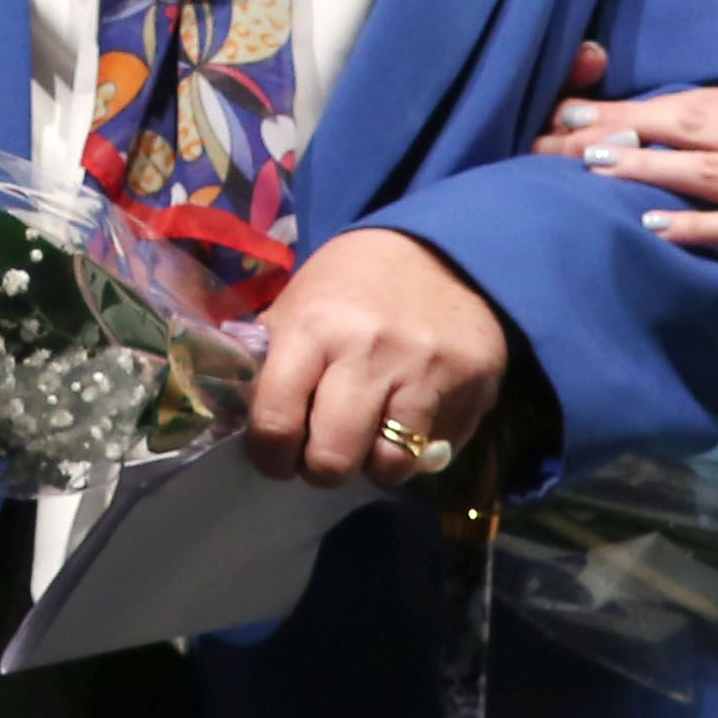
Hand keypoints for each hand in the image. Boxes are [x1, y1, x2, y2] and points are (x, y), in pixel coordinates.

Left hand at [249, 228, 511, 491]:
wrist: (442, 248)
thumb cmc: (353, 284)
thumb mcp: (299, 304)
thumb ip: (273, 361)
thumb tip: (245, 421)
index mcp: (313, 329)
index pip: (276, 424)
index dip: (270, 456)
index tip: (276, 456)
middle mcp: (369, 353)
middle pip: (333, 460)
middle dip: (321, 469)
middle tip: (323, 452)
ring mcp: (426, 374)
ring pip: (388, 467)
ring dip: (373, 464)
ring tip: (369, 441)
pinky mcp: (471, 388)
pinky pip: (436, 453)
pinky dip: (417, 450)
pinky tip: (408, 420)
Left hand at [547, 60, 717, 284]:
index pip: (702, 103)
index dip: (639, 105)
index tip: (584, 108)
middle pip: (688, 127)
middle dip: (619, 130)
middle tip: (555, 135)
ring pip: (707, 170)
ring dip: (644, 166)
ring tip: (586, 169)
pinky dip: (700, 225)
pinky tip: (655, 226)